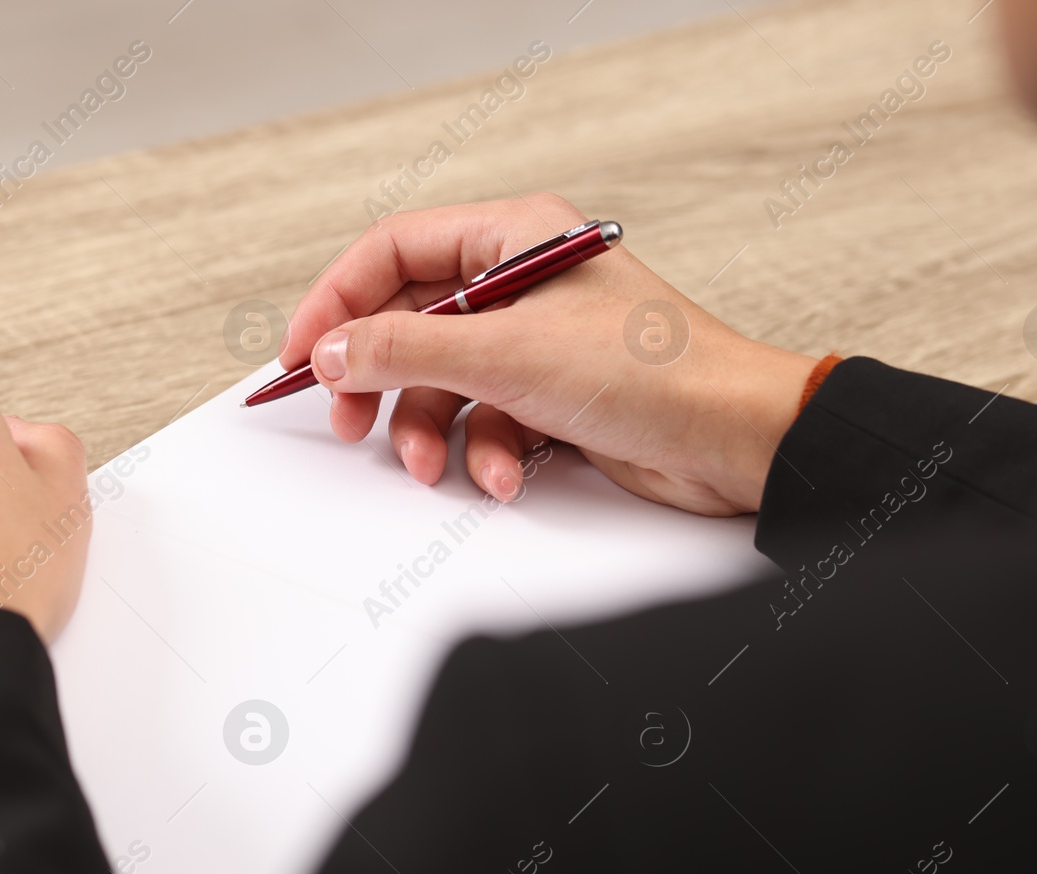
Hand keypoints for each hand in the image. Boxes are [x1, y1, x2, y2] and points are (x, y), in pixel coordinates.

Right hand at [280, 194, 817, 515]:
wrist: (735, 442)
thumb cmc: (656, 373)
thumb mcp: (507, 355)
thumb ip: (405, 348)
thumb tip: (332, 350)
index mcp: (514, 236)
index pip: (393, 250)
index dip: (336, 300)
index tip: (301, 355)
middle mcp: (523, 281)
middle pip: (411, 322)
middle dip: (382, 380)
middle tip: (351, 422)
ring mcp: (538, 341)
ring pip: (445, 381)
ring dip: (436, 431)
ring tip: (438, 465)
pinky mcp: (554, 396)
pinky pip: (488, 419)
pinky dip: (489, 452)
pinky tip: (510, 474)